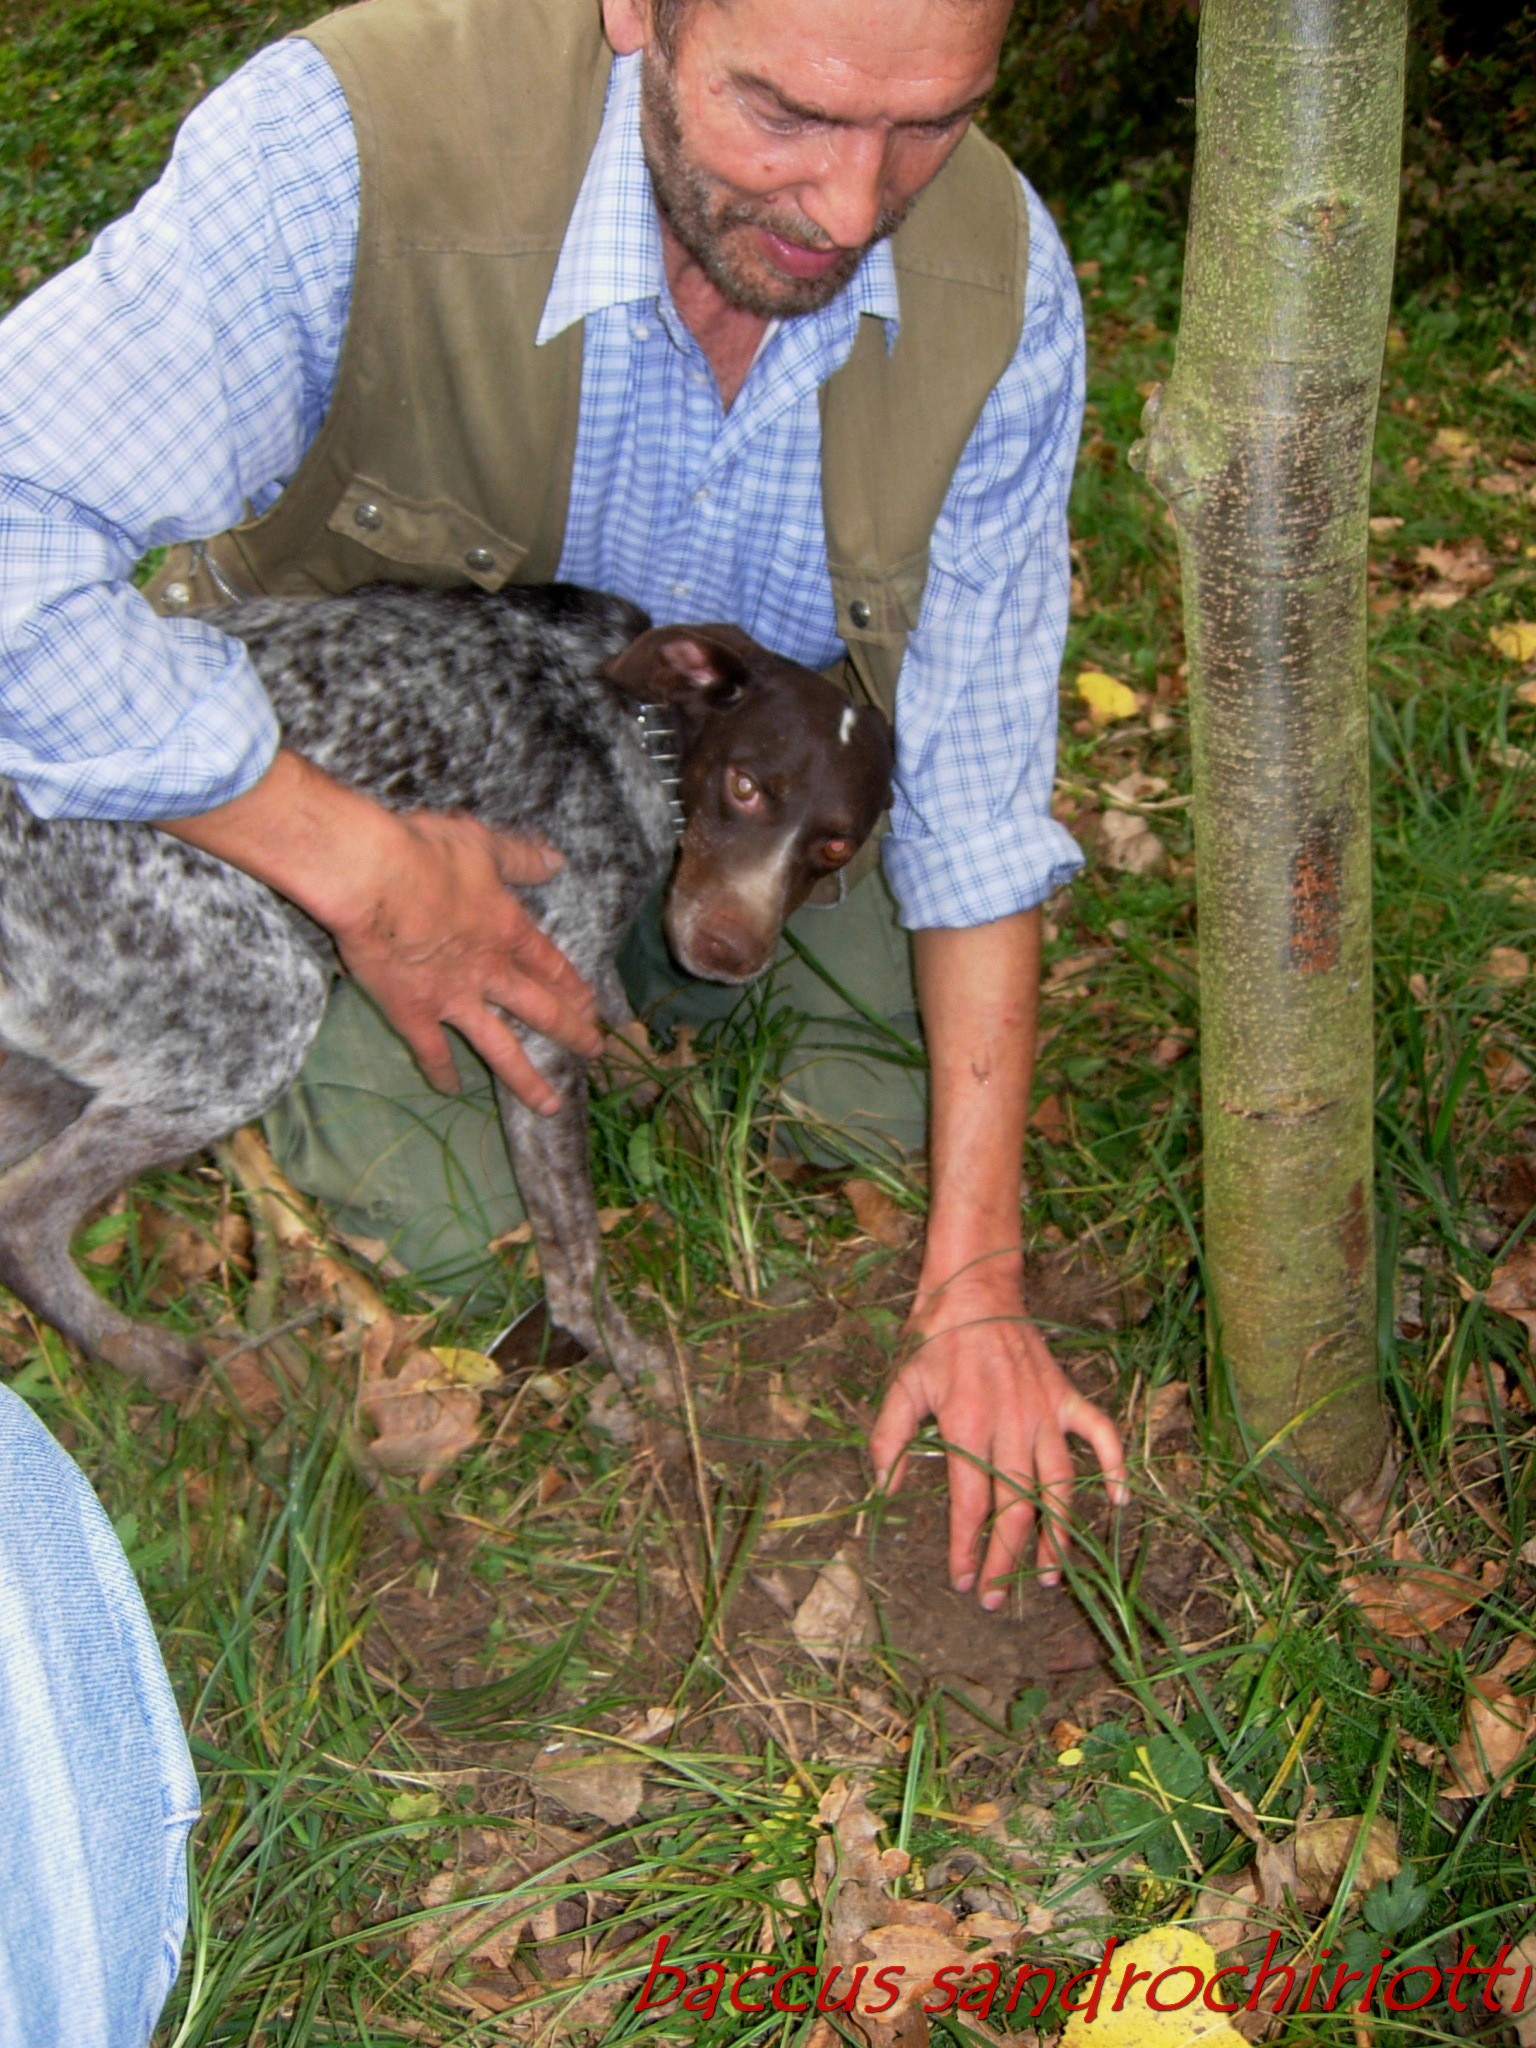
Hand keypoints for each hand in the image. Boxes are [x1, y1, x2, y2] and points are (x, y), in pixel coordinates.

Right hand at [158, 749, 602, 1115]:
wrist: (374, 878)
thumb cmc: (427, 853)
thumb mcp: (483, 844)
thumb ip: (520, 858)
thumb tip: (557, 860)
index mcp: (507, 929)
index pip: (549, 963)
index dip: (572, 984)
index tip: (592, 1005)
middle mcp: (490, 971)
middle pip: (539, 1009)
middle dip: (570, 1031)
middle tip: (593, 1052)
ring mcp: (454, 998)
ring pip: (500, 1048)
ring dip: (526, 1079)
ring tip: (549, 1106)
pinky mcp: (414, 1013)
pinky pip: (432, 1051)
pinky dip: (441, 1072)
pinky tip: (449, 1091)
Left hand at [869, 1262, 1127, 1608]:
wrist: (973, 1289)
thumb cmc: (932, 1341)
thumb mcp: (899, 1388)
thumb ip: (887, 1441)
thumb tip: (882, 1491)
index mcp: (968, 1427)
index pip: (970, 1505)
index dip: (967, 1549)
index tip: (962, 1581)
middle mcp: (1012, 1426)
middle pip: (1017, 1509)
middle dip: (1007, 1561)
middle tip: (996, 1597)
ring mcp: (1045, 1413)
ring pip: (1060, 1487)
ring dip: (1058, 1535)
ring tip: (1049, 1574)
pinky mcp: (1066, 1396)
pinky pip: (1100, 1435)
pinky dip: (1116, 1467)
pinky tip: (1121, 1502)